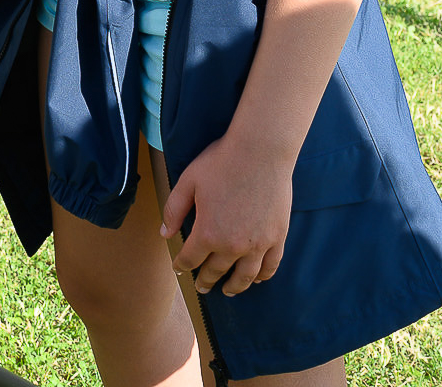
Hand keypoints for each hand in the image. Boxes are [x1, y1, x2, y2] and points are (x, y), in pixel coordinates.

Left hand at [162, 131, 293, 297]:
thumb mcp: (188, 182)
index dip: (182, 266)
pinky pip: (270, 265)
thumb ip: (174, 210)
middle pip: (216, 271)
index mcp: (207, 233)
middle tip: (202, 287)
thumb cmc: (222, 162)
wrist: (261, 150)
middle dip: (206, 280)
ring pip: (244, 276)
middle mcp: (233, 245)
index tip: (179, 269)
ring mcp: (258, 244)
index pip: (190, 259)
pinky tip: (256, 278)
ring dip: (234, 287)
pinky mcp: (277, 237)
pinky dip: (262, 276)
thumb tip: (165, 234)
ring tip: (228, 291)